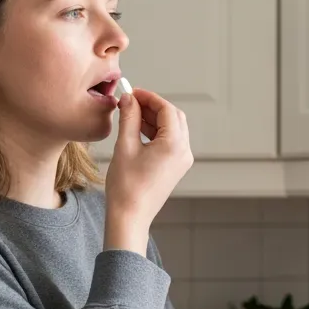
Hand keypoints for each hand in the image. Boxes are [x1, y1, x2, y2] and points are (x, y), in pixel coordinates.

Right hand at [103, 87, 192, 253]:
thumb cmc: (126, 186)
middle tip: (131, 102)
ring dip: (154, 119)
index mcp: (174, 144)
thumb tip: (129, 99)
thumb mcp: (125, 146)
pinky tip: (138, 131)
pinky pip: (171, 141)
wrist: (130, 216)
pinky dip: (157, 132)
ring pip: (173, 128)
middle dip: (153, 107)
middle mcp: (184, 151)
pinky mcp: (176, 167)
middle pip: (173, 117)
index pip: (166, 109)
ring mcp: (182, 160)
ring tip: (131, 115)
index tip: (132, 92)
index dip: (149, 97)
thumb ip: (129, 118)